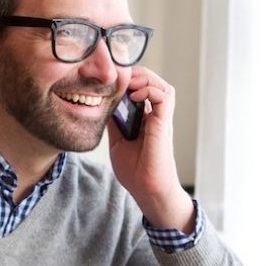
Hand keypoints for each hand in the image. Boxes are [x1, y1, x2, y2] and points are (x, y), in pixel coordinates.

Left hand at [108, 67, 193, 232]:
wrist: (148, 191)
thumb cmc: (136, 172)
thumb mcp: (117, 142)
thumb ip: (114, 124)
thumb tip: (102, 106)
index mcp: (146, 120)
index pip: (142, 89)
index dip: (129, 81)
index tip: (111, 83)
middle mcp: (156, 117)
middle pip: (153, 83)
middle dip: (136, 75)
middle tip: (118, 79)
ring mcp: (161, 120)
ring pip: (162, 85)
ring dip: (145, 80)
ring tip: (127, 85)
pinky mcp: (164, 125)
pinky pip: (164, 97)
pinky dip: (149, 91)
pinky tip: (134, 97)